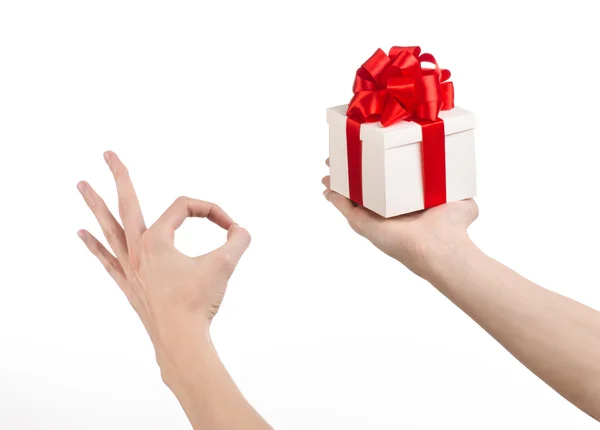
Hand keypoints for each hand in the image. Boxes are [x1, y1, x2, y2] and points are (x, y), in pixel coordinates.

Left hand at [77, 151, 250, 373]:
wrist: (180, 340)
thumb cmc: (198, 303)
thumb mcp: (224, 265)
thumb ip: (238, 241)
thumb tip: (241, 231)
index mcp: (158, 240)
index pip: (184, 208)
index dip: (211, 211)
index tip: (231, 229)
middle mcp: (138, 249)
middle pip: (126, 203)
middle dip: (119, 176)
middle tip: (107, 153)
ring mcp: (130, 267)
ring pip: (109, 228)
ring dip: (95, 205)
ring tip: (80, 185)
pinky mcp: (129, 284)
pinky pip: (107, 259)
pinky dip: (94, 245)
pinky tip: (81, 233)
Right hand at [322, 159, 477, 279]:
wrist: (439, 246)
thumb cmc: (452, 228)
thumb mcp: (462, 203)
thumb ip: (461, 192)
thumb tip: (465, 189)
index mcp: (406, 205)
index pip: (388, 184)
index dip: (378, 168)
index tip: (371, 153)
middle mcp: (388, 211)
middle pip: (364, 187)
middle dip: (352, 172)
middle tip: (344, 157)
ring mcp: (373, 218)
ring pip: (349, 195)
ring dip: (338, 181)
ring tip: (330, 167)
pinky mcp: (363, 223)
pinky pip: (343, 206)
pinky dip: (334, 196)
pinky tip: (327, 186)